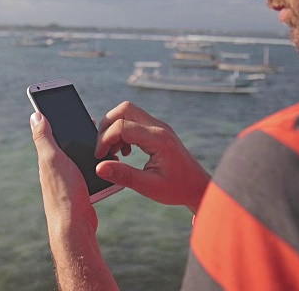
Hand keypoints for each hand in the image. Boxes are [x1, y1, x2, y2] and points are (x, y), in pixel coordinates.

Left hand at [30, 113, 97, 231]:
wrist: (74, 226)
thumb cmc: (64, 192)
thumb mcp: (53, 160)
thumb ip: (44, 138)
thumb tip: (35, 115)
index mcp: (47, 157)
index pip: (48, 130)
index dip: (51, 114)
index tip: (56, 99)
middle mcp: (54, 167)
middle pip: (65, 142)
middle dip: (75, 129)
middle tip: (88, 119)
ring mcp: (66, 178)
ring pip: (77, 156)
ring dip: (88, 147)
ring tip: (101, 137)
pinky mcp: (78, 188)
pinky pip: (86, 170)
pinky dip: (95, 163)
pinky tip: (105, 161)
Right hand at [94, 102, 209, 212]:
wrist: (198, 187)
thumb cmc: (178, 188)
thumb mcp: (149, 187)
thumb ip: (123, 175)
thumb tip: (100, 168)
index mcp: (158, 140)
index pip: (122, 126)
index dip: (105, 139)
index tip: (100, 156)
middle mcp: (159, 128)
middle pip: (124, 109)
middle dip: (107, 126)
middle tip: (104, 148)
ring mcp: (159, 127)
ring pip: (128, 112)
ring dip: (115, 128)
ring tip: (115, 152)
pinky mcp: (157, 131)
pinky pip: (134, 121)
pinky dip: (123, 132)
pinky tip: (125, 151)